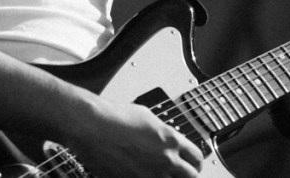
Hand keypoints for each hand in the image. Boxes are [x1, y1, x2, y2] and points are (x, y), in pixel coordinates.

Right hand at [67, 99, 203, 177]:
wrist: (92, 127)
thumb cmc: (114, 117)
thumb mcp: (147, 117)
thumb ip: (163, 132)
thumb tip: (167, 139)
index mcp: (171, 140)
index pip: (197, 158)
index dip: (196, 161)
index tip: (193, 163)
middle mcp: (165, 160)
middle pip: (191, 177)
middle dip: (188, 174)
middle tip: (183, 173)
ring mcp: (150, 176)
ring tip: (161, 174)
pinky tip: (142, 174)